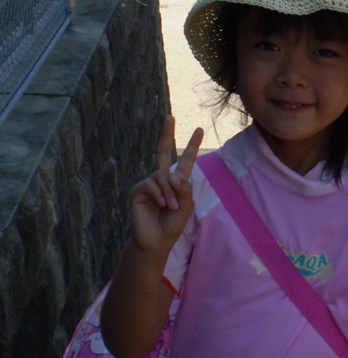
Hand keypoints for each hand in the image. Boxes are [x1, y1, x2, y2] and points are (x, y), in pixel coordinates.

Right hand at [129, 116, 203, 252]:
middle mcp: (161, 178)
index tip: (199, 129)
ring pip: (161, 175)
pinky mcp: (137, 191)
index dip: (192, 145)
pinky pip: (151, 183)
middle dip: (167, 133)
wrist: (157, 241)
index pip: (186, 159)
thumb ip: (184, 189)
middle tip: (170, 116)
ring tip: (172, 206)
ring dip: (169, 191)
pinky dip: (160, 194)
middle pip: (163, 151)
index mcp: (176, 181)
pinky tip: (163, 204)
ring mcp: (148, 183)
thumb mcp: (186, 206)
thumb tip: (171, 175)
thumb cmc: (172, 224)